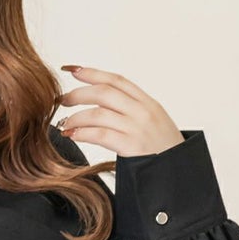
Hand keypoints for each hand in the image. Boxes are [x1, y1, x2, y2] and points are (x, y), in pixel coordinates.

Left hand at [56, 65, 184, 156]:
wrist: (178, 170)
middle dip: (78, 94)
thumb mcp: (151, 122)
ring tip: (63, 123)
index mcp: (147, 102)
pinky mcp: (131, 146)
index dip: (92, 73)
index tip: (72, 69)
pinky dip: (82, 133)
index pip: (116, 80)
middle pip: (104, 92)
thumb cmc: (161, 150)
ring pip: (98, 113)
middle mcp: (142, 111)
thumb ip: (130, 111)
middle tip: (61, 101)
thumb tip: (102, 106)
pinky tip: (72, 134)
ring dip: (76, 117)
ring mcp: (137, 127)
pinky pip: (100, 135)